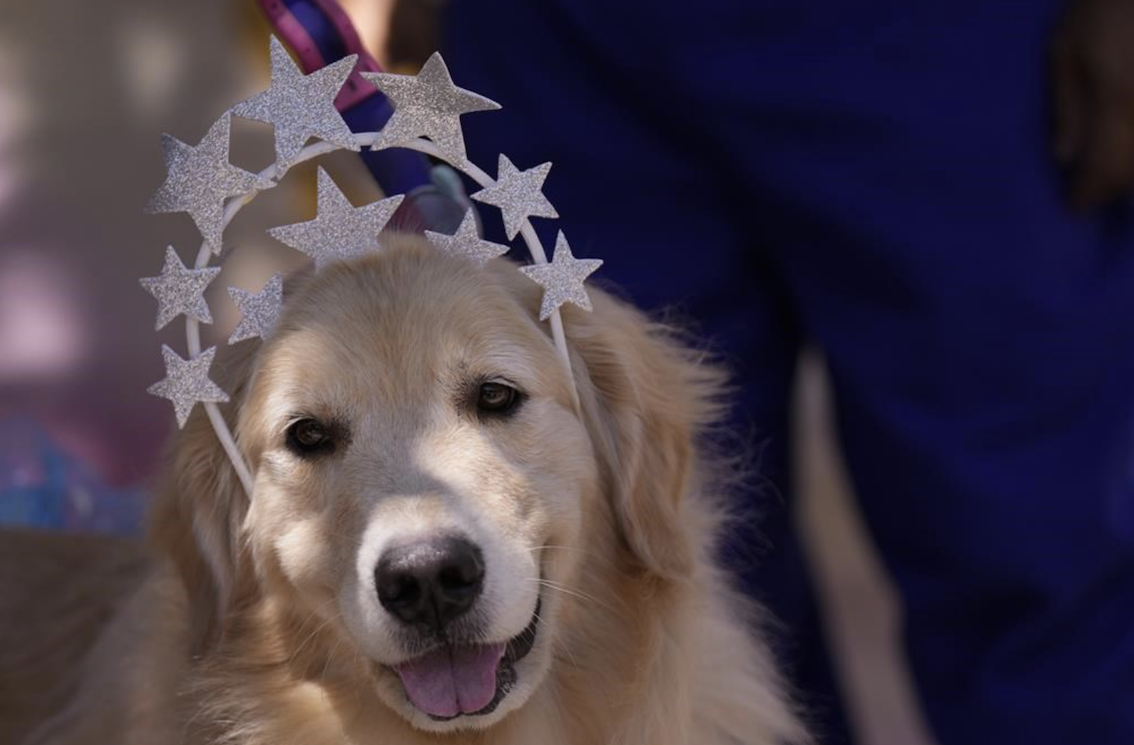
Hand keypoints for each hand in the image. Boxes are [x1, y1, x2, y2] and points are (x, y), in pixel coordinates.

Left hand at [1052, 0, 1133, 208]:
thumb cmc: (1101, 5)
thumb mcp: (1065, 49)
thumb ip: (1066, 106)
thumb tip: (1064, 157)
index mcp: (1116, 98)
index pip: (1103, 168)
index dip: (1089, 194)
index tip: (1073, 207)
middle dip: (1114, 186)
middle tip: (1093, 192)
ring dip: (1131, 170)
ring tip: (1112, 173)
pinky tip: (1126, 145)